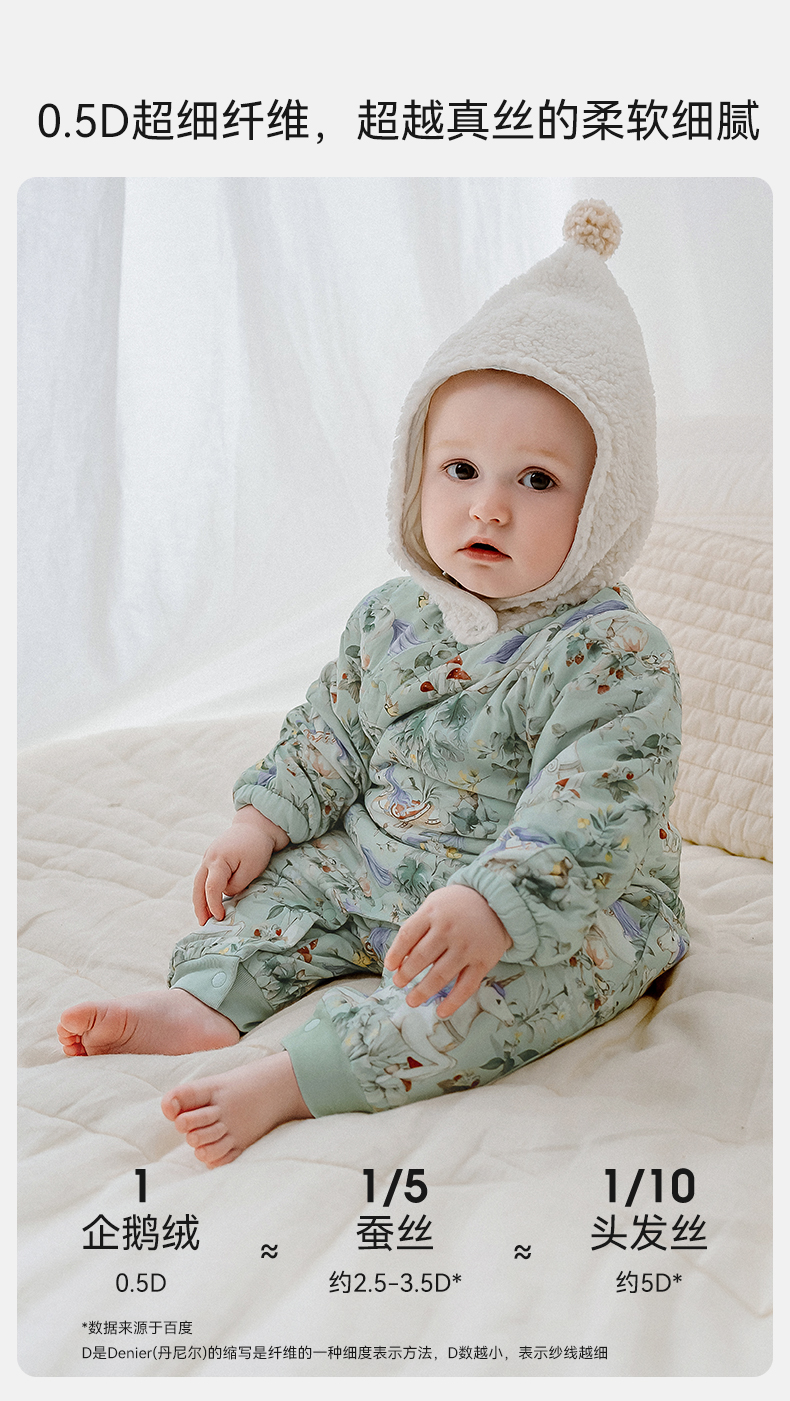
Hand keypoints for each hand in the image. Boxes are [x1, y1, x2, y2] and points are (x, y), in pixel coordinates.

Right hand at [192, 806, 288, 924]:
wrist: (256, 826)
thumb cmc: (257, 847)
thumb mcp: (252, 869)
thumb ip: (237, 885)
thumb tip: (226, 894)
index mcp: (218, 860)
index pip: (211, 888)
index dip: (214, 905)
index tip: (220, 917)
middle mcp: (208, 858)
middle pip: (198, 886)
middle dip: (200, 906)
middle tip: (203, 924)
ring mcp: (208, 857)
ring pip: (198, 882)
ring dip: (199, 900)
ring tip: (203, 918)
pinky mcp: (212, 858)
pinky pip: (204, 877)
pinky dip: (204, 891)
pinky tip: (208, 903)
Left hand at [384, 885, 512, 1018]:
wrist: (498, 902)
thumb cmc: (459, 905)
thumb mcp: (435, 904)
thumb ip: (419, 925)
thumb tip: (402, 957)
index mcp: (432, 913)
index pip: (407, 936)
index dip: (395, 954)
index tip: (390, 967)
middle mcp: (448, 930)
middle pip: (421, 957)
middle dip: (406, 974)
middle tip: (398, 984)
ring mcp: (466, 947)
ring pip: (440, 975)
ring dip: (423, 991)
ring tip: (412, 1000)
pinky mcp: (482, 961)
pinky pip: (466, 986)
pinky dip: (453, 1002)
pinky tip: (441, 1011)